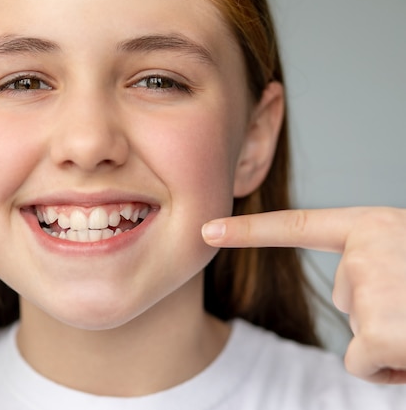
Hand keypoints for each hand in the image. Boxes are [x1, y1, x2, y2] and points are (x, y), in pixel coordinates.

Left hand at [202, 207, 405, 383]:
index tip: (207, 231)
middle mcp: (364, 249)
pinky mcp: (377, 335)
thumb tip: (352, 300)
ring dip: (390, 341)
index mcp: (372, 225)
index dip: (248, 231)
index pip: (297, 226)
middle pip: (343, 298)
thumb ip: (374, 258)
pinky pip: (360, 364)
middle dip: (380, 315)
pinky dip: (388, 370)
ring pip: (357, 333)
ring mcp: (368, 288)